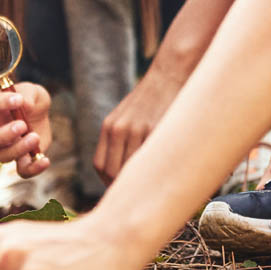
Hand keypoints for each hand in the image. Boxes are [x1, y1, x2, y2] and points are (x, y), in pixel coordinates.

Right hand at [0, 82, 51, 176]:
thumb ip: (28, 94)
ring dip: (19, 149)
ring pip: (2, 156)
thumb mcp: (33, 92)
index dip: (1, 102)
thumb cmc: (31, 100)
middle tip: (22, 125)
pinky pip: (22, 171)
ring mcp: (6, 147)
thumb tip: (25, 104)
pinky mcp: (22, 160)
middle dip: (3, 134)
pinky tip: (45, 160)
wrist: (39, 115)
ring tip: (35, 137)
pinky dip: (33, 169)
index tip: (18, 99)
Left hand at [94, 64, 184, 185]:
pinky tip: (164, 173)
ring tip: (153, 187)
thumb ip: (122, 139)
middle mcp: (119, 129)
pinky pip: (151, 159)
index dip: (110, 183)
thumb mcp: (127, 116)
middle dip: (125, 187)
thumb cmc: (151, 100)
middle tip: (140, 194)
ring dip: (141, 182)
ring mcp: (137, 129)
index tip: (122, 189)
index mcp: (110, 127)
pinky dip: (156, 171)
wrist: (169, 75)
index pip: (101, 166)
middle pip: (113, 173)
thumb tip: (123, 171)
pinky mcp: (156, 129)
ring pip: (132, 169)